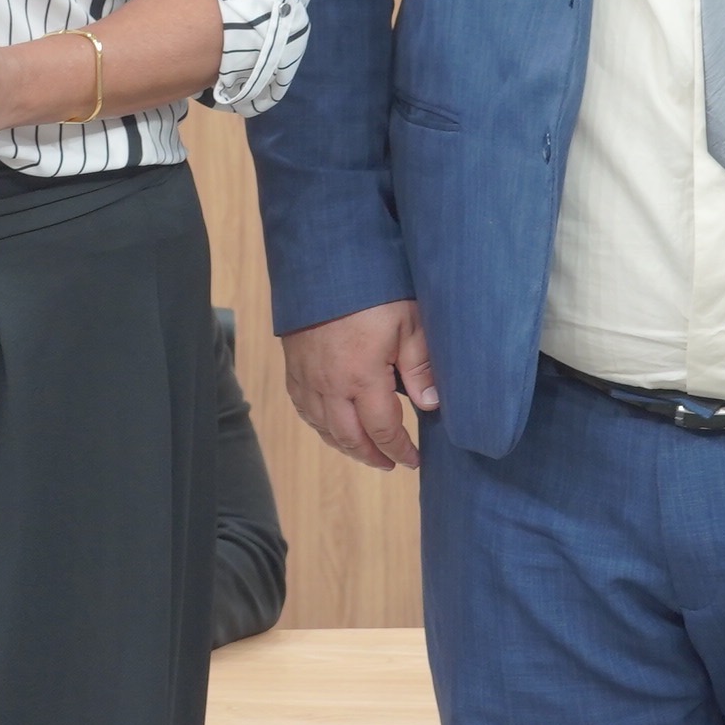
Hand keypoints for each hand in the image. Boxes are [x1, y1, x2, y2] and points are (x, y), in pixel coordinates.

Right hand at [282, 299, 435, 471]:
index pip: (382, 430)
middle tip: (390, 463)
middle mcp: (330, 385)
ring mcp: (307, 376)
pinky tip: (330, 425)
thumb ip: (421, 366)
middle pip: (349, 438)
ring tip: (364, 451)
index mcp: (362, 378)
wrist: (323, 261)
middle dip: (372, 456)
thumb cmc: (373, 289)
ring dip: (345, 445)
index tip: (414, 460)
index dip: (400, 449)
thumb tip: (431, 405)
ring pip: (322, 427)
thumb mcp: (409, 322)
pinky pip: (303, 408)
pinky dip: (319, 425)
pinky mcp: (293, 365)